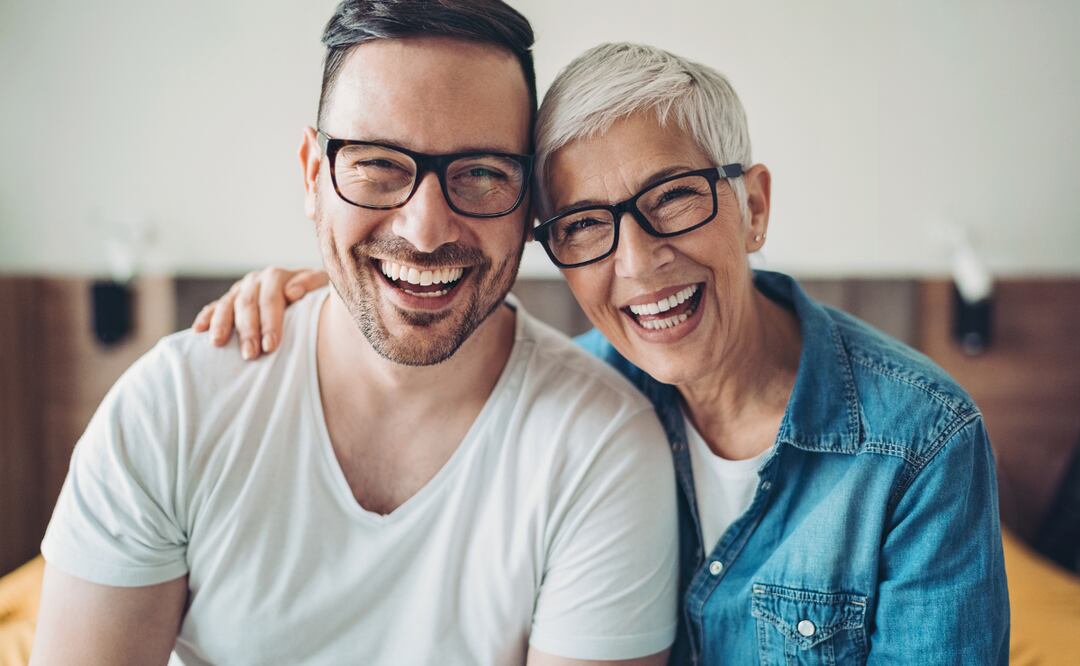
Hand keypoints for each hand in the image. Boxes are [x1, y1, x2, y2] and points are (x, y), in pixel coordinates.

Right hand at [192, 267, 328, 359]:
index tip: (271, 346)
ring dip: (222, 325)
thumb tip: (293, 292)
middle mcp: (255, 280)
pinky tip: (198, 331)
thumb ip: (312, 283)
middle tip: (250, 354)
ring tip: (219, 344)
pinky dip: (205, 318)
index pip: (271, 299)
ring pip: (227, 305)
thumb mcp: (321, 285)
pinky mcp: (229, 300)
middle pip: (247, 304)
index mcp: (277, 276)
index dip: (270, 323)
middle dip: (248, 331)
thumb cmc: (315, 295)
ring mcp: (240, 290)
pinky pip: (213, 307)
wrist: (306, 292)